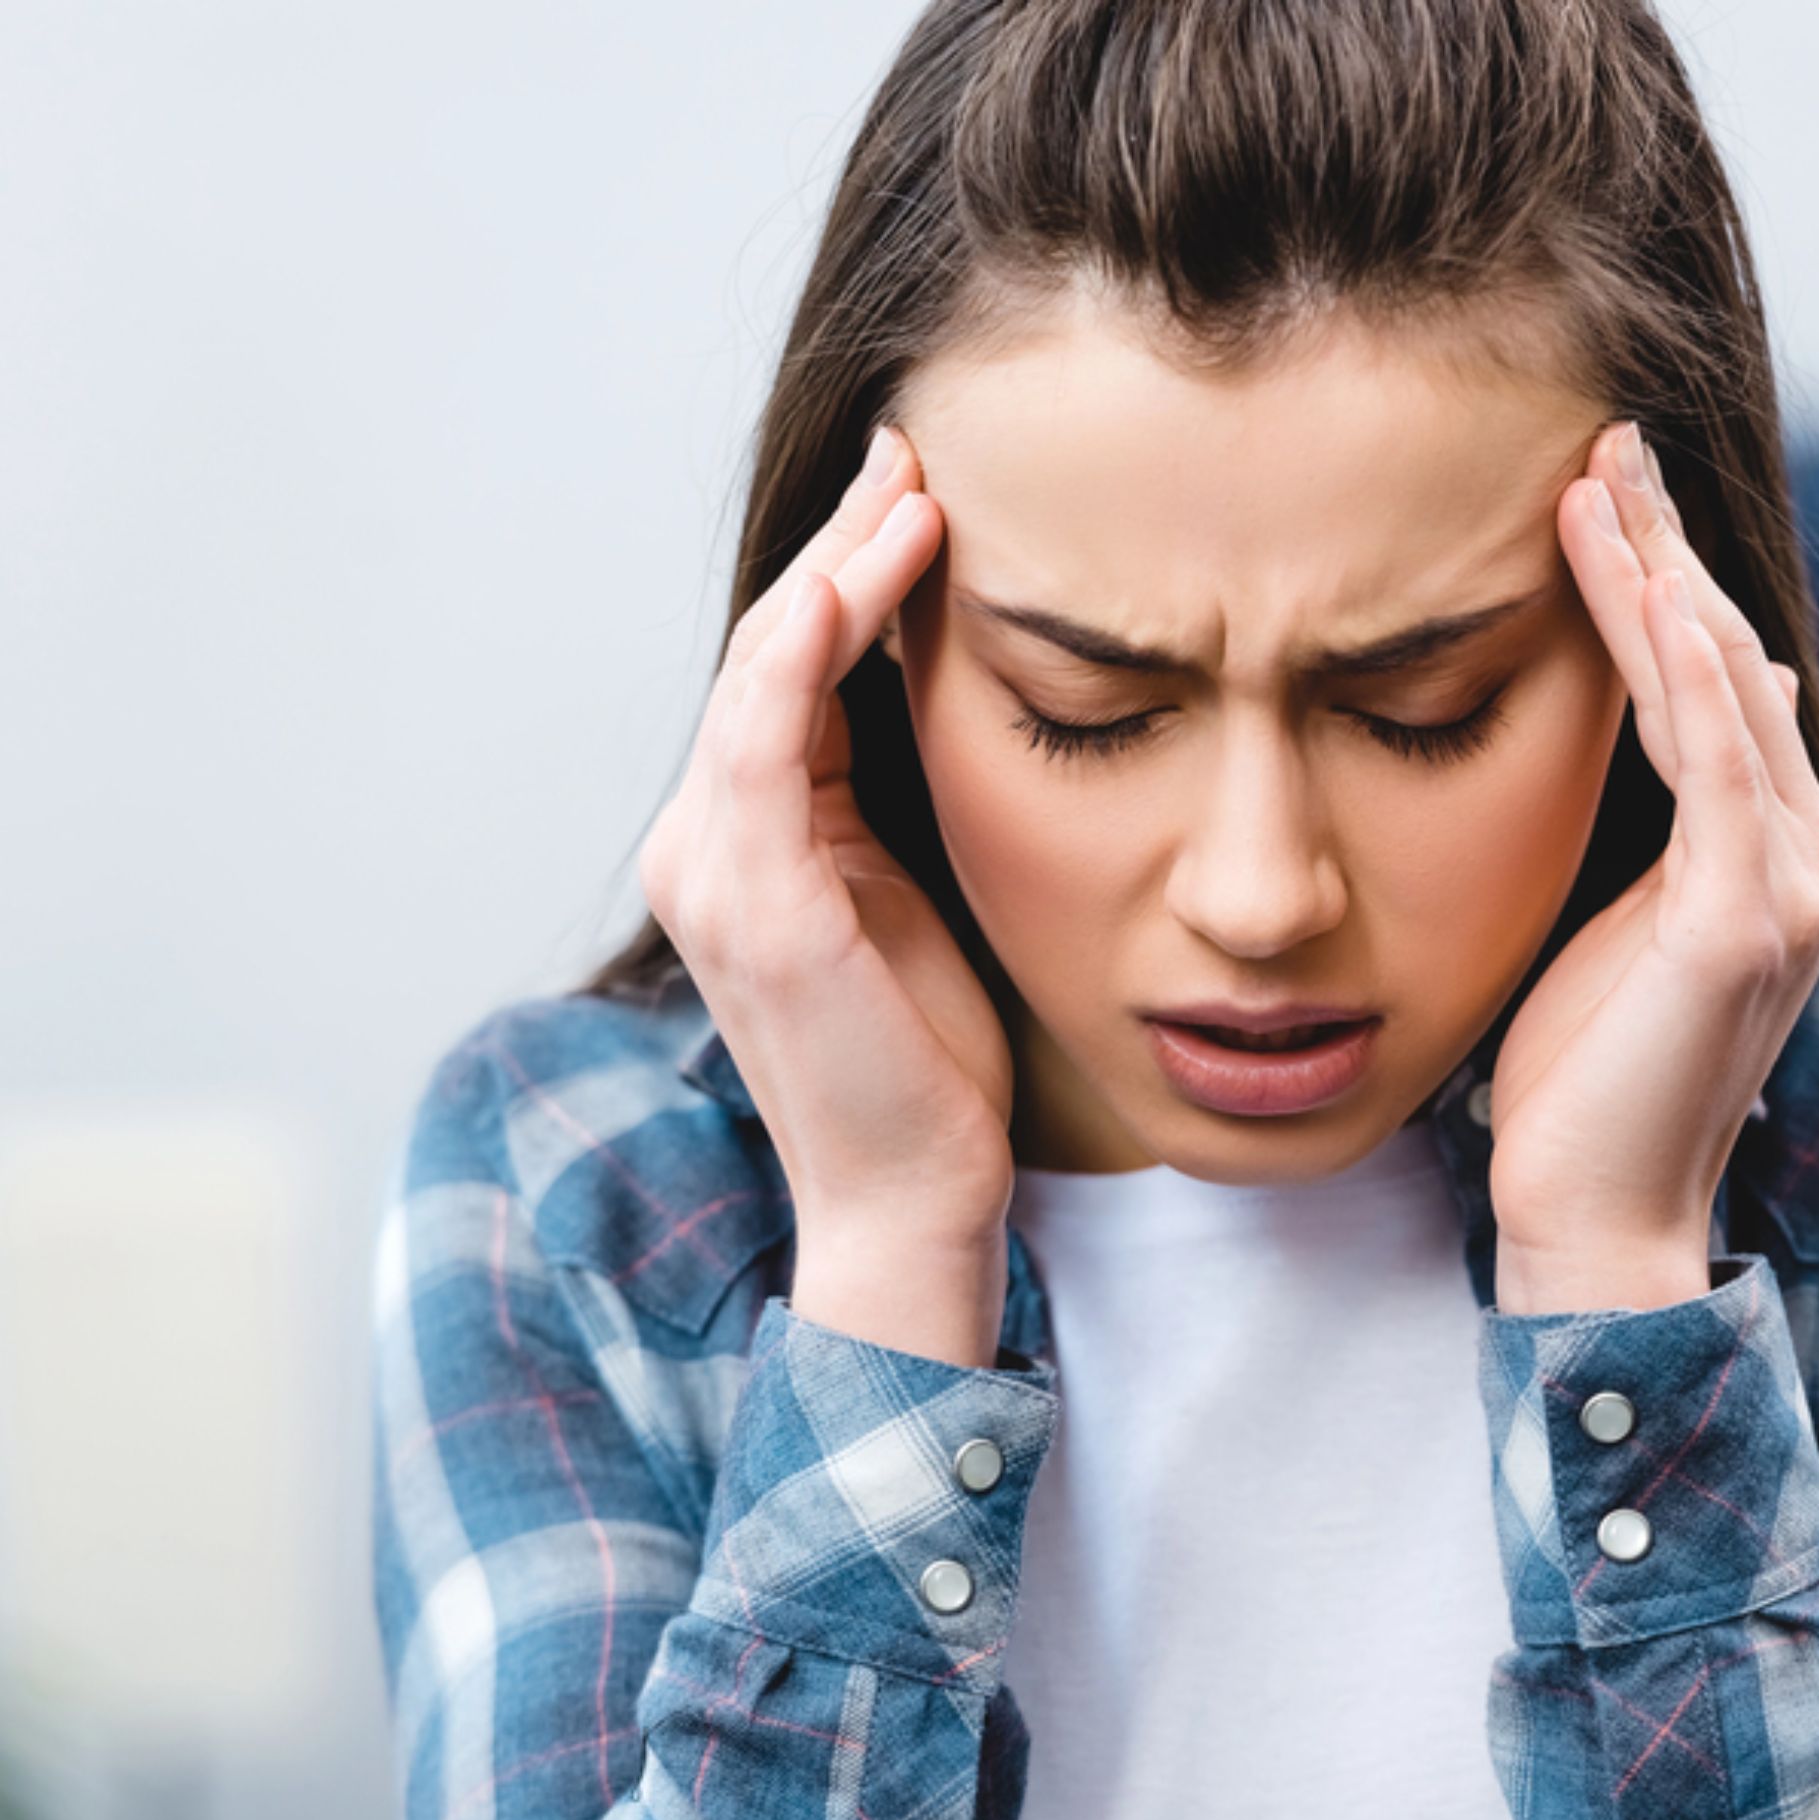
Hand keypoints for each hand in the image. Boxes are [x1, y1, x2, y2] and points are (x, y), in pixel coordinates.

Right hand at [637, 425, 1016, 1258]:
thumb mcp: (909, 896)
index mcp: (743, 842)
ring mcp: (718, 870)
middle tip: (916, 450)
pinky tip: (869, 571)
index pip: (785, 672)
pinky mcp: (759, 898)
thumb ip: (885, 800)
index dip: (847, 574)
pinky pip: (769, 735)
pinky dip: (813, 642)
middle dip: (843, 542)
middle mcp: (704, 844)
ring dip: (839, 567)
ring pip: (763, 669)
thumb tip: (935, 691)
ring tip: (917, 488)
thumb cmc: (926, 1056)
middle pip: (767, 648)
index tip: (918, 494)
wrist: (915, 1192)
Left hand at [1486, 420, 1818, 1309]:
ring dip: (1656, 573)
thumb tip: (1724, 696)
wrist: (1593, 1209)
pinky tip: (1629, 578)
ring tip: (1597, 474)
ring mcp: (1789, 884)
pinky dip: (1670, 660)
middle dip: (1664, 547)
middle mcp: (1808, 856)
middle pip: (1730, 662)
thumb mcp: (1629, 912)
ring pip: (1721, 688)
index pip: (1723, 684)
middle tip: (1603, 438)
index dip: (1669, 580)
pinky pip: (1711, 756)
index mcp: (1781, 854)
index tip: (1605, 488)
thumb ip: (1670, 814)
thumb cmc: (1586, 1074)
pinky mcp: (1741, 916)